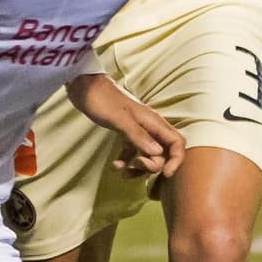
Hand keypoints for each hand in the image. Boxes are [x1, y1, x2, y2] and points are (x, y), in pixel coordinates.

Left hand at [67, 72, 185, 179]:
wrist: (85, 87)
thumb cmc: (102, 99)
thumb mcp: (120, 119)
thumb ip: (138, 135)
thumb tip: (157, 153)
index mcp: (153, 121)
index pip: (177, 143)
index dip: (176, 160)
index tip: (165, 174)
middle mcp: (149, 126)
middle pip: (163, 153)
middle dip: (152, 165)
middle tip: (136, 166)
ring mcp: (138, 130)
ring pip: (148, 155)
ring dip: (139, 168)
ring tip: (123, 172)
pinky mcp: (125, 132)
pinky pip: (132, 152)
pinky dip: (126, 162)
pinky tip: (115, 166)